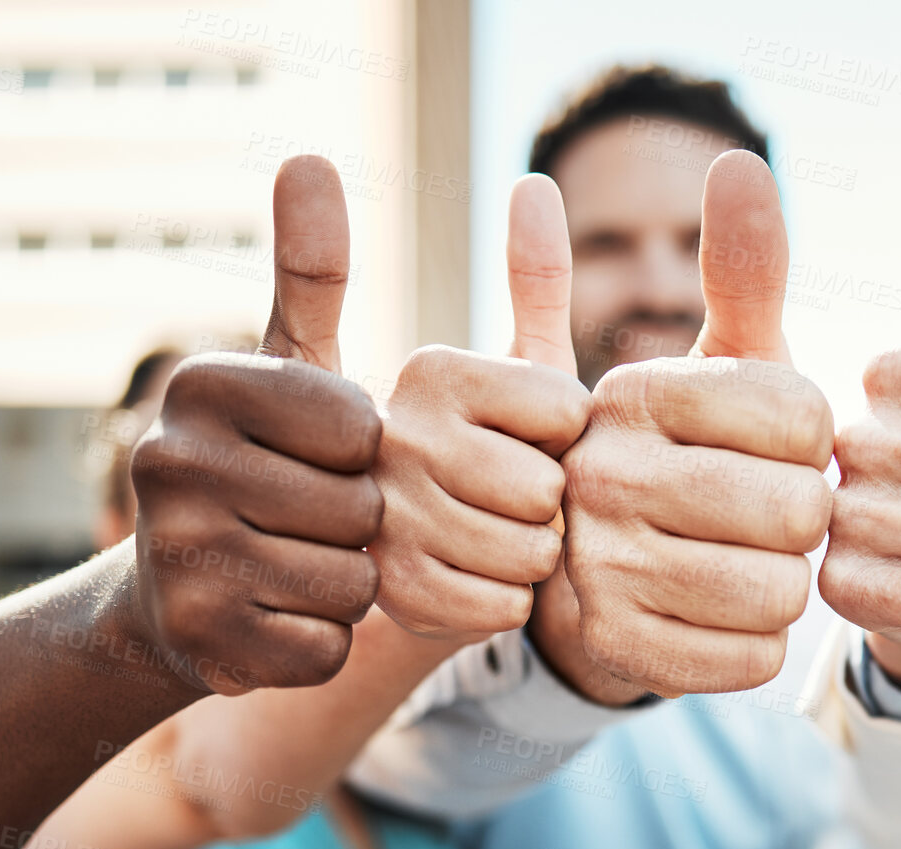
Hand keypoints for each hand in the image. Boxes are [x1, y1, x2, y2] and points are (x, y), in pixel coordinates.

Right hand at [132, 155, 382, 693]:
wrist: (169, 593)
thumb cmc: (254, 465)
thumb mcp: (283, 366)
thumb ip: (311, 272)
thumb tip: (311, 156)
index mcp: (201, 385)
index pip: (362, 428)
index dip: (363, 455)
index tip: (321, 458)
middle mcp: (171, 461)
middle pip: (361, 509)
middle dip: (358, 525)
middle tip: (306, 521)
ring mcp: (178, 556)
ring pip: (352, 582)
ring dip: (344, 584)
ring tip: (291, 565)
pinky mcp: (199, 642)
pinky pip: (327, 644)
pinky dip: (320, 638)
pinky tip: (276, 616)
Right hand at [366, 176, 590, 641]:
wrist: (332, 546)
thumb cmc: (453, 448)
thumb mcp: (490, 368)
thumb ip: (530, 281)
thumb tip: (538, 184)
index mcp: (427, 370)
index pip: (567, 413)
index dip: (563, 437)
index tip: (519, 437)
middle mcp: (390, 436)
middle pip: (548, 494)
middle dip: (544, 507)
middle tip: (495, 498)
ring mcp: (379, 517)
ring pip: (523, 560)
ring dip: (518, 561)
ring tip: (475, 538)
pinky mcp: (373, 594)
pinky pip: (493, 611)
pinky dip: (487, 606)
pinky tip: (453, 582)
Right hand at [558, 150, 833, 696]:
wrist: (596, 572)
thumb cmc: (690, 455)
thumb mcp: (720, 364)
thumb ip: (742, 269)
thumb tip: (739, 162)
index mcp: (634, 391)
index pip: (803, 417)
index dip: (817, 442)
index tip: (779, 447)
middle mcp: (601, 472)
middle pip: (796, 509)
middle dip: (805, 518)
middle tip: (771, 515)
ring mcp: (598, 567)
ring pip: (780, 590)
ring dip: (786, 583)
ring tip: (750, 562)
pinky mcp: (617, 649)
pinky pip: (755, 658)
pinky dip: (760, 643)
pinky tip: (725, 615)